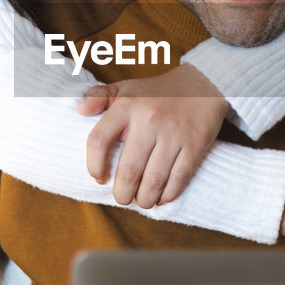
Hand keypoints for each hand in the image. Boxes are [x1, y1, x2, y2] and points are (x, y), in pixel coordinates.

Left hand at [77, 64, 229, 208]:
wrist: (203, 83)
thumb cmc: (157, 91)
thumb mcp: (127, 87)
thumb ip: (100, 96)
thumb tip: (81, 110)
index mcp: (127, 106)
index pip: (99, 140)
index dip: (94, 165)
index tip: (99, 177)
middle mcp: (148, 120)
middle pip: (128, 171)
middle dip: (122, 193)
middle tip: (122, 198)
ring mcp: (173, 134)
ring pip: (154, 181)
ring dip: (145, 199)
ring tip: (141, 201)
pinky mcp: (194, 145)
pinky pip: (178, 179)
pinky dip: (168, 195)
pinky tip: (161, 197)